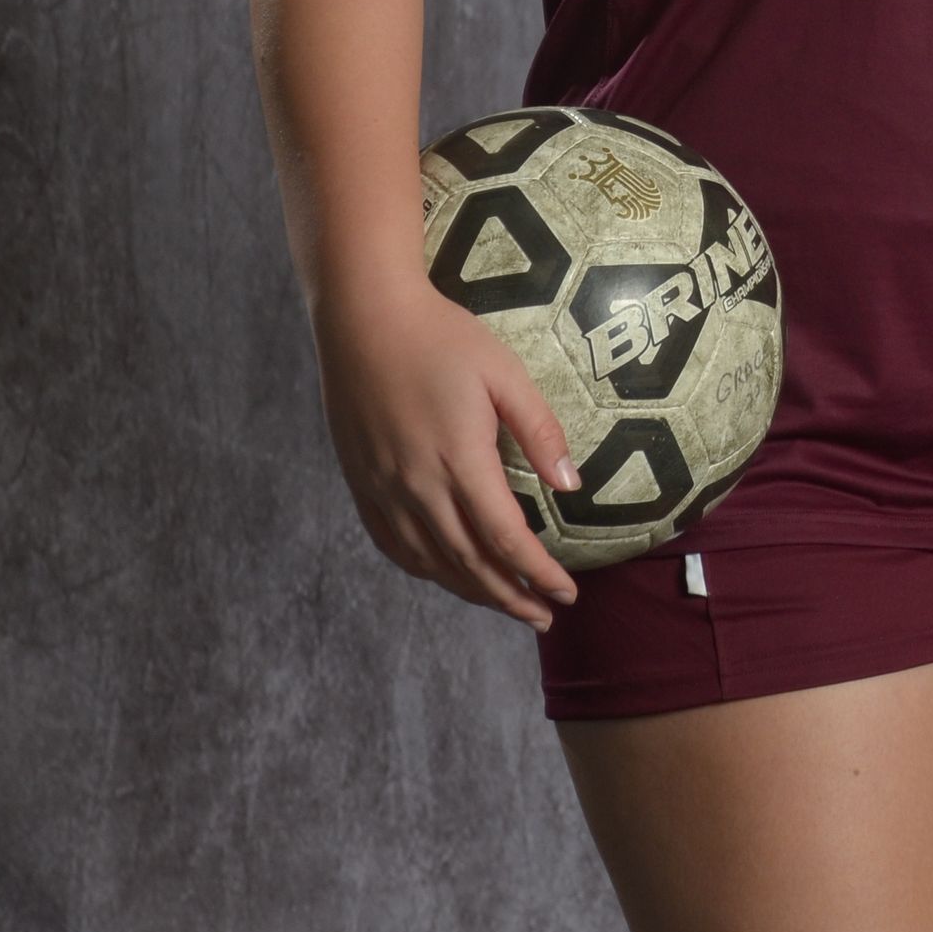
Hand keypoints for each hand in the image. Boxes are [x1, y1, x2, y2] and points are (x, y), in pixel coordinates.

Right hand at [310, 277, 583, 629]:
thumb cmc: (441, 336)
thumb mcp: (504, 373)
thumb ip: (539, 430)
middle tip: (543, 615)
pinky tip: (445, 573)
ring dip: (471, 590)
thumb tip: (571, 486)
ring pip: (431, 563)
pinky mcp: (361, 482)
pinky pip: (394, 546)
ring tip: (503, 602)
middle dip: (510, 597)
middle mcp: (418, 486)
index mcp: (459, 461)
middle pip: (470, 564)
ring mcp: (384, 489)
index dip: (538, 573)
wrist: (362, 316)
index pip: (506, 539)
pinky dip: (426, 570)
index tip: (566, 592)